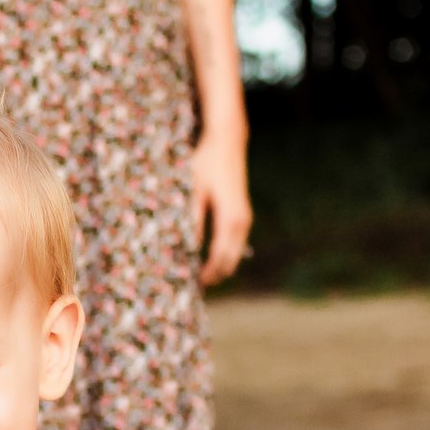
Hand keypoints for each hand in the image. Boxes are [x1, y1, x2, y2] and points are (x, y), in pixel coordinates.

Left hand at [189, 127, 252, 285]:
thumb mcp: (192, 190)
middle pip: (230, 262)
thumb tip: (185, 248)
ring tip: (196, 277)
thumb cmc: (206, 163)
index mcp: (230, 218)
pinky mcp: (242, 215)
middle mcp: (242, 222)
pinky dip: (223, 256)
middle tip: (190, 287)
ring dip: (218, 267)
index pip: (220, 257)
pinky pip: (234, 244)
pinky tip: (206, 259)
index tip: (191, 285)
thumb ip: (190, 219)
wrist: (227, 142)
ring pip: (234, 255)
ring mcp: (244, 219)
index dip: (207, 274)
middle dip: (213, 276)